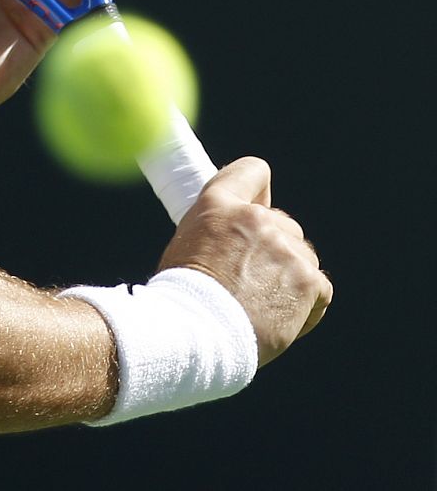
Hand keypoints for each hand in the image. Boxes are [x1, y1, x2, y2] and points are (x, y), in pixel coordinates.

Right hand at [158, 157, 331, 364]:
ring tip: (260, 303)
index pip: (253, 170)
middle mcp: (255, 217)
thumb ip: (219, 228)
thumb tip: (242, 229)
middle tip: (248, 278)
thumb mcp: (187, 242)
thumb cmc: (184, 293)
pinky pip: (320, 287)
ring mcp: (286, 249)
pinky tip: (280, 316)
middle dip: (272, 247)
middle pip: (283, 223)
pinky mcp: (309, 281)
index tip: (254, 211)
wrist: (196, 331)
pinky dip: (306, 303)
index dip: (257, 193)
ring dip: (288, 276)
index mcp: (219, 203)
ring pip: (302, 256)